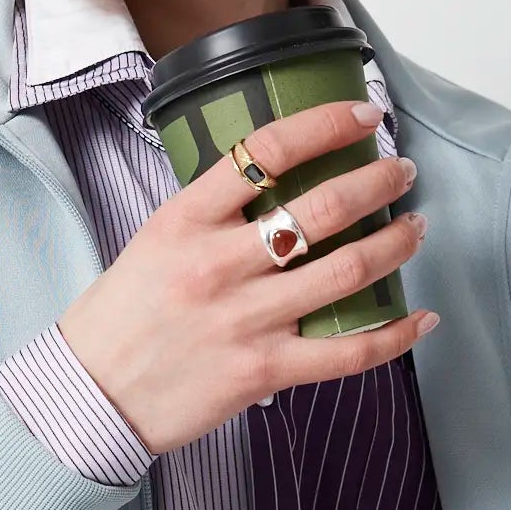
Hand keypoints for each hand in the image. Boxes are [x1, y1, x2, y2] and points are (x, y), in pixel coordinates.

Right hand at [54, 97, 434, 455]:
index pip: (267, 150)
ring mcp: (244, 319)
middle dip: (378, 181)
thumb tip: (278, 184)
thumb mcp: (154, 240)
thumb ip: (212, 213)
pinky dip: (394, 335)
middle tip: (401, 172)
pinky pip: (347, 352)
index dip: (328, 123)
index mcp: (185, 219)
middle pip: (323, 208)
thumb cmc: (121, 316)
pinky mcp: (262, 370)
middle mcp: (218, 263)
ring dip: (395, 243)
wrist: (90, 395)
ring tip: (413, 228)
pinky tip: (420, 318)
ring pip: (347, 271)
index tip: (364, 115)